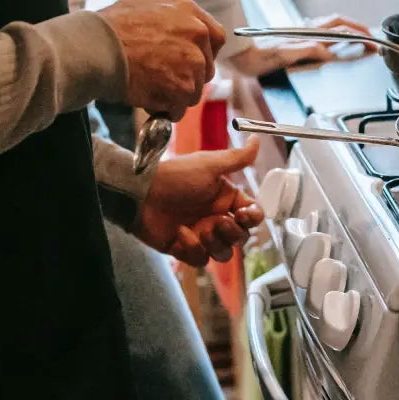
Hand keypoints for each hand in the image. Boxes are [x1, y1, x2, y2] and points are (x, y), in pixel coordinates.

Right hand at [99, 0, 225, 120]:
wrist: (95, 46)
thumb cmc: (110, 26)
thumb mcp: (146, 5)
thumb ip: (171, 19)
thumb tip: (178, 31)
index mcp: (190, 12)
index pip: (216, 38)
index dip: (205, 54)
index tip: (193, 63)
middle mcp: (197, 34)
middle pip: (205, 68)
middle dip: (187, 78)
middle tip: (164, 80)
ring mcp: (192, 61)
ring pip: (193, 91)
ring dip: (174, 95)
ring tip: (149, 89)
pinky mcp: (182, 86)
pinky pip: (179, 108)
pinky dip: (165, 110)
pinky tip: (147, 101)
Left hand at [134, 136, 262, 266]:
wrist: (141, 194)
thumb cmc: (176, 176)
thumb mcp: (209, 165)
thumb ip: (237, 158)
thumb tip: (257, 139)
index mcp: (226, 198)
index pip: (252, 214)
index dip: (253, 218)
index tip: (242, 214)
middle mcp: (216, 217)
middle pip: (241, 237)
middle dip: (232, 233)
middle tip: (217, 223)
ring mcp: (201, 234)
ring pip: (224, 253)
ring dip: (215, 244)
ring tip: (199, 231)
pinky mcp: (185, 248)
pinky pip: (201, 260)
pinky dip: (193, 249)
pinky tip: (180, 233)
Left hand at [229, 14, 375, 76]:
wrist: (238, 56)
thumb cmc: (256, 58)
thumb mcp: (281, 56)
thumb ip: (305, 50)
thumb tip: (326, 51)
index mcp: (306, 34)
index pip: (339, 27)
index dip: (357, 32)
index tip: (371, 40)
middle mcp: (306, 32)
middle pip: (339, 25)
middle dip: (358, 31)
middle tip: (372, 41)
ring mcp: (302, 36)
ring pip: (332, 30)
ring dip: (349, 34)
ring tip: (361, 42)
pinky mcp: (296, 42)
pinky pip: (323, 38)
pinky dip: (336, 40)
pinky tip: (337, 46)